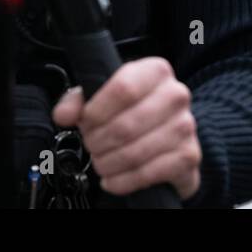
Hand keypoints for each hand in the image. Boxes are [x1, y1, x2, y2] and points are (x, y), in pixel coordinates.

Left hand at [52, 56, 201, 200]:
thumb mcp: (104, 96)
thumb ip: (78, 100)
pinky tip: (113, 178)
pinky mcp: (188, 156)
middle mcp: (176, 95)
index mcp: (156, 71)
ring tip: (100, 162)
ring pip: (135, 152)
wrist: (170, 134)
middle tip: (90, 145)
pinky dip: (122, 181)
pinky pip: (148, 173)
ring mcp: (185, 126)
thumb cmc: (134, 110)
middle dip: (98, 141)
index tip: (85, 122)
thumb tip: (63, 115)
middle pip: (126, 125)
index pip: (123, 88)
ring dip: (108, 163)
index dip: (97, 110)